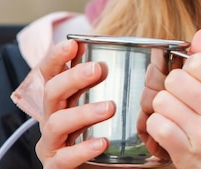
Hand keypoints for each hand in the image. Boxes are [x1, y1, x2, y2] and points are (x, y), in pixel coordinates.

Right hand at [35, 39, 115, 168]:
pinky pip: (64, 158)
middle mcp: (51, 119)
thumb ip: (116, 85)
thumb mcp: (103, 107)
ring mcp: (51, 144)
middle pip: (52, 92)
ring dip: (83, 112)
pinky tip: (102, 142)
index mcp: (61, 101)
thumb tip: (151, 58)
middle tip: (98, 69)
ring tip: (109, 107)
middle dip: (72, 77)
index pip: (50, 73)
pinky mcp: (55, 167)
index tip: (73, 44)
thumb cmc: (102, 135)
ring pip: (57, 123)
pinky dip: (82, 149)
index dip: (56, 57)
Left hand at [146, 29, 200, 168]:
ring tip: (178, 118)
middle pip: (176, 79)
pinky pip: (157, 125)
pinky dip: (158, 129)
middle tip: (183, 102)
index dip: (189, 69)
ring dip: (164, 110)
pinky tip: (172, 133)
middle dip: (174, 90)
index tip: (195, 83)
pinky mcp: (190, 154)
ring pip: (163, 101)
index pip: (199, 60)